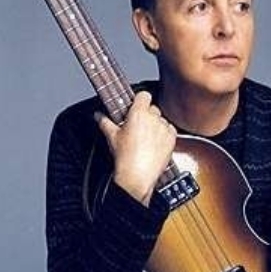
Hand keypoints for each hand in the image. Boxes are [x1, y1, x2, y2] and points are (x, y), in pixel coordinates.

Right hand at [95, 91, 176, 205]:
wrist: (138, 176)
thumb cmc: (125, 157)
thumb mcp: (112, 137)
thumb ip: (105, 122)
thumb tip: (98, 115)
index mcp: (138, 113)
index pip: (144, 95)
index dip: (139, 100)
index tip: (136, 107)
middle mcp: (153, 118)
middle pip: (152, 108)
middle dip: (146, 115)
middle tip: (138, 127)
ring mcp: (164, 128)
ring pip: (161, 120)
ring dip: (155, 125)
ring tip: (146, 139)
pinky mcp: (172, 138)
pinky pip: (170, 130)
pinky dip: (164, 134)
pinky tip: (154, 144)